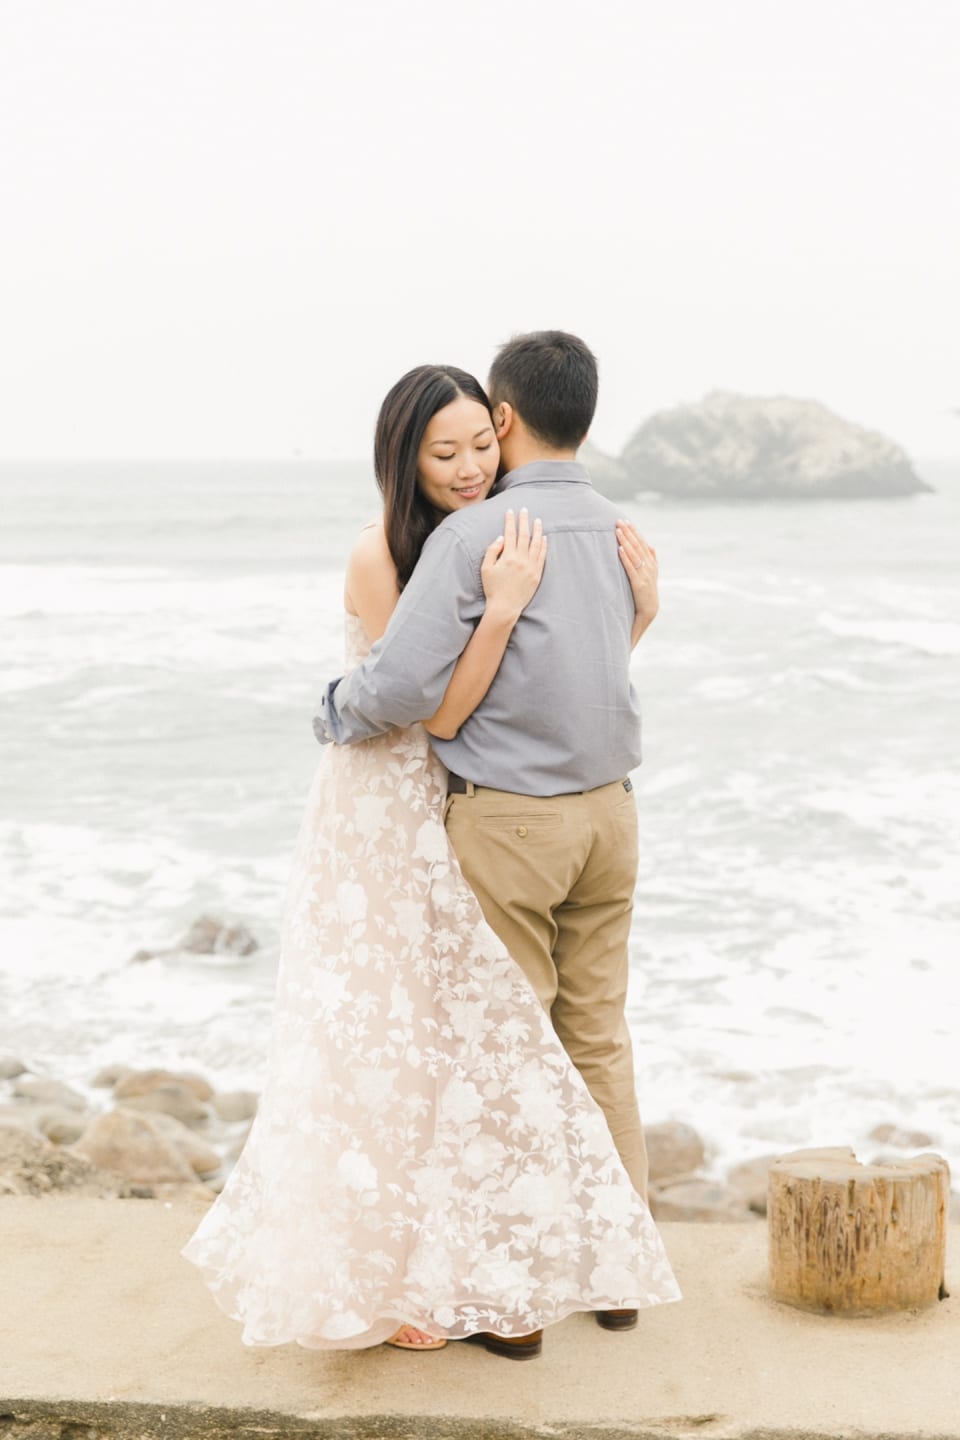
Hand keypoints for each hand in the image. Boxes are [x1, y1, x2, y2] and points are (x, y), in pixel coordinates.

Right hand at [481, 508, 546, 622]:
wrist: (505, 607)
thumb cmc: (493, 588)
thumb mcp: (486, 568)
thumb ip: (492, 551)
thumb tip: (502, 537)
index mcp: (508, 557)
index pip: (510, 534)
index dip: (510, 521)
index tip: (510, 511)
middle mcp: (521, 560)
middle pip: (524, 535)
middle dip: (524, 521)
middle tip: (525, 510)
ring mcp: (531, 567)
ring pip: (536, 544)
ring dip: (537, 530)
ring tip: (537, 520)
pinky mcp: (537, 574)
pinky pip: (542, 556)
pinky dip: (543, 545)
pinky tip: (544, 538)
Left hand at [616, 519, 658, 638]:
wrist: (649, 610)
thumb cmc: (647, 592)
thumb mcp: (652, 574)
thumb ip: (652, 559)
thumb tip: (651, 545)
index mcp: (651, 563)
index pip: (642, 543)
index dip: (634, 531)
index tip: (626, 520)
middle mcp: (649, 566)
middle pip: (637, 546)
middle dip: (628, 532)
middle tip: (619, 521)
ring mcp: (645, 575)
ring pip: (634, 554)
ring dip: (626, 541)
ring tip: (618, 531)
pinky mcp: (639, 584)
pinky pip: (631, 568)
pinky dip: (625, 558)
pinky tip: (620, 549)